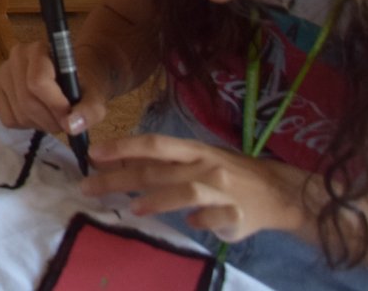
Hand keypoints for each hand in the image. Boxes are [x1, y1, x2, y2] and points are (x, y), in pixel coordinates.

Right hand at [0, 39, 110, 138]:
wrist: (71, 80)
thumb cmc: (82, 85)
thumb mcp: (94, 96)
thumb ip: (88, 110)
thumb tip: (71, 126)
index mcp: (38, 50)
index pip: (38, 82)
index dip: (55, 105)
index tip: (69, 116)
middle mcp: (15, 57)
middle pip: (27, 100)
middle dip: (49, 120)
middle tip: (64, 123)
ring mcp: (2, 74)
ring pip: (19, 113)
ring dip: (40, 124)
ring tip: (53, 118)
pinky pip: (9, 119)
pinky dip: (26, 125)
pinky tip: (37, 116)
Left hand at [83, 133, 309, 241]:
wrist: (277, 192)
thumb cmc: (226, 172)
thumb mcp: (195, 158)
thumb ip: (160, 161)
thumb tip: (113, 161)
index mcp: (194, 149)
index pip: (153, 144)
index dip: (122, 147)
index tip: (93, 154)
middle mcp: (206, 166)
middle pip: (158, 170)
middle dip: (120, 178)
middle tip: (90, 187)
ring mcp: (223, 191)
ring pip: (186, 191)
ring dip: (156, 200)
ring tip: (132, 209)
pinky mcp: (238, 215)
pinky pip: (216, 217)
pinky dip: (201, 220)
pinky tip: (190, 224)